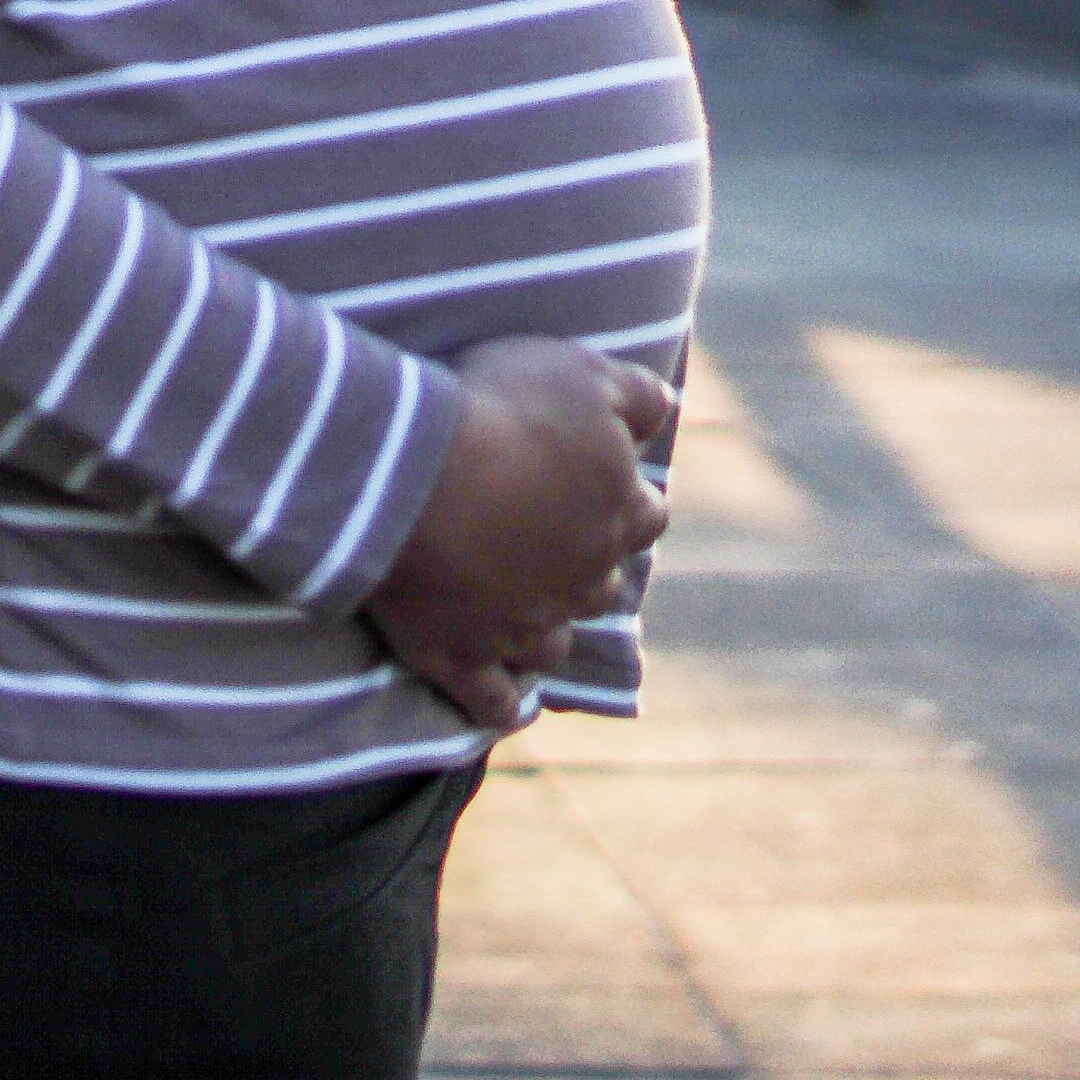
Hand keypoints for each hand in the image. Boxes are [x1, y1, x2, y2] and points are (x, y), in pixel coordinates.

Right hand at [364, 334, 677, 728]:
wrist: (411, 474)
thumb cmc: (499, 412)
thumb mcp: (582, 373)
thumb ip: (637, 395)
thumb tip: (668, 413)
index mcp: (618, 514)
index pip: (646, 514)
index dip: (622, 498)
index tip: (597, 484)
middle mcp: (583, 581)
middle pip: (602, 586)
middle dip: (583, 568)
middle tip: (548, 546)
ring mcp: (523, 629)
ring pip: (552, 648)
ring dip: (543, 635)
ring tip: (522, 622)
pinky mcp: (463, 660)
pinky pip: (492, 704)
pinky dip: (500, 706)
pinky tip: (501, 703)